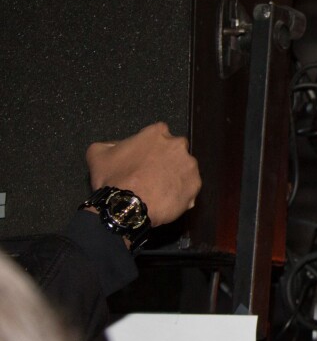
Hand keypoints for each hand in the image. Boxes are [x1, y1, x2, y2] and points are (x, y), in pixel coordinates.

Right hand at [86, 122, 201, 226]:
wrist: (126, 208)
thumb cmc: (114, 180)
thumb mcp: (98, 155)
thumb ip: (108, 144)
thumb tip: (112, 145)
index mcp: (157, 132)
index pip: (157, 135)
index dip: (150, 149)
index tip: (144, 161)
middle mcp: (178, 144)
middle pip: (173, 151)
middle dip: (165, 161)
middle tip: (152, 176)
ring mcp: (189, 165)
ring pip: (183, 169)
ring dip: (174, 177)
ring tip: (159, 191)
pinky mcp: (195, 185)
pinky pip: (189, 188)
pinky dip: (181, 194)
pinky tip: (166, 200)